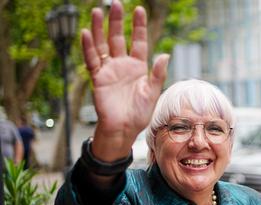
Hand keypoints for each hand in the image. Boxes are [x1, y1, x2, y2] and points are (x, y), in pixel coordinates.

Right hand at [81, 0, 168, 161]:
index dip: (138, 26)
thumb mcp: (153, 92)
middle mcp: (123, 65)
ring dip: (99, 29)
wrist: (124, 129)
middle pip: (118, 38)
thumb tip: (165, 54)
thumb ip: (157, 74)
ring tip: (97, 11)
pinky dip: (89, 47)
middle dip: (117, 21)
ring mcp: (109, 70)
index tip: (139, 9)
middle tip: (115, 3)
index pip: (138, 41)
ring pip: (103, 45)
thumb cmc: (140, 113)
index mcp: (138, 67)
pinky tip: (86, 33)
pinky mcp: (98, 78)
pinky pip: (92, 60)